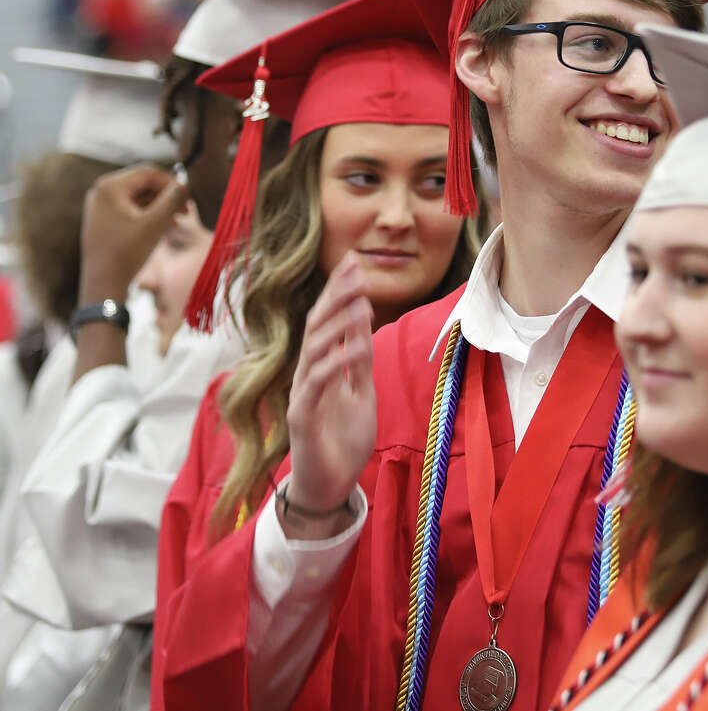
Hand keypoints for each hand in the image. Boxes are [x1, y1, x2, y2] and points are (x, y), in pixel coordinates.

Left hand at [79, 165, 187, 302]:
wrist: (103, 282)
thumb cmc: (127, 252)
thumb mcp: (156, 223)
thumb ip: (172, 200)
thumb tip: (184, 185)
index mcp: (110, 187)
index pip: (148, 172)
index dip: (172, 183)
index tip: (189, 198)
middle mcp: (101, 192)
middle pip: (143, 184)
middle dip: (167, 196)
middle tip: (186, 212)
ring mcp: (101, 206)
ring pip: (139, 198)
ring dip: (160, 207)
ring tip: (177, 222)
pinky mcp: (104, 220)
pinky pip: (131, 209)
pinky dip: (149, 215)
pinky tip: (164, 228)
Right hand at [283, 256, 376, 538]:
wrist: (330, 486)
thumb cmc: (342, 439)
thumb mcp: (360, 390)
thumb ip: (358, 357)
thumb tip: (363, 317)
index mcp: (321, 366)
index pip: (326, 320)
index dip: (338, 292)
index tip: (355, 263)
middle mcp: (307, 375)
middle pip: (316, 326)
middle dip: (336, 297)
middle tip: (355, 269)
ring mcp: (303, 394)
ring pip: (314, 350)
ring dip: (338, 325)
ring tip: (361, 304)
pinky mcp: (302, 418)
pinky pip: (316, 385)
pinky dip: (334, 365)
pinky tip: (351, 350)